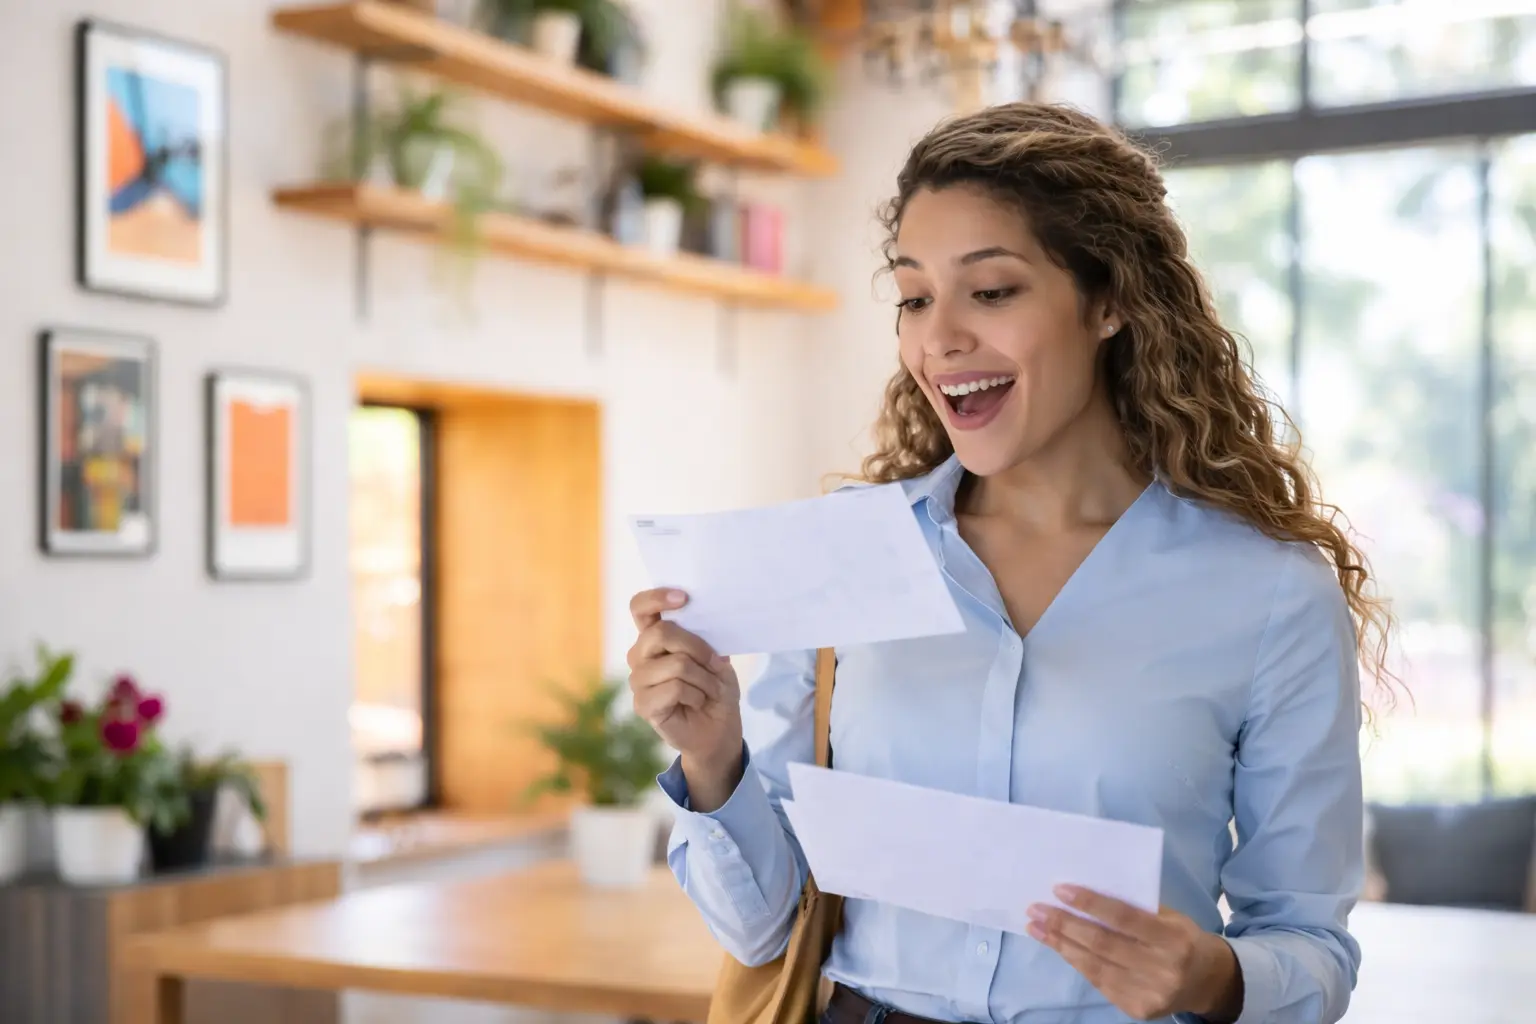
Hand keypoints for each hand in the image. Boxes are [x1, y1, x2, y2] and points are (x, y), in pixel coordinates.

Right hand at [626, 588, 742, 776]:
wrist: (718, 730)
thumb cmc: (715, 689)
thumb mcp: (716, 657)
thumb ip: (704, 638)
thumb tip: (704, 618)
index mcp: (654, 636)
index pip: (640, 607)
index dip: (656, 598)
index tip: (684, 597)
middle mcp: (640, 655)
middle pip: (661, 633)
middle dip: (697, 647)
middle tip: (715, 662)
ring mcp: (639, 680)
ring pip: (676, 664)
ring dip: (704, 677)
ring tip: (710, 689)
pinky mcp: (643, 704)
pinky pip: (675, 688)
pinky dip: (697, 694)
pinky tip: (698, 702)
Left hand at [1027, 886, 1243, 1022]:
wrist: (1208, 983)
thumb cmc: (1182, 939)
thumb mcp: (1170, 918)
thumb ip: (1136, 907)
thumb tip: (1086, 892)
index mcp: (1174, 939)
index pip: (1124, 918)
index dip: (1090, 904)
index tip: (1059, 889)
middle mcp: (1163, 969)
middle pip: (1103, 944)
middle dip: (1064, 924)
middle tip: (1036, 908)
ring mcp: (1149, 994)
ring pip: (1094, 965)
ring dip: (1060, 944)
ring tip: (1036, 926)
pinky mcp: (1137, 1010)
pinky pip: (1098, 981)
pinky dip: (1075, 961)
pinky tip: (1057, 946)